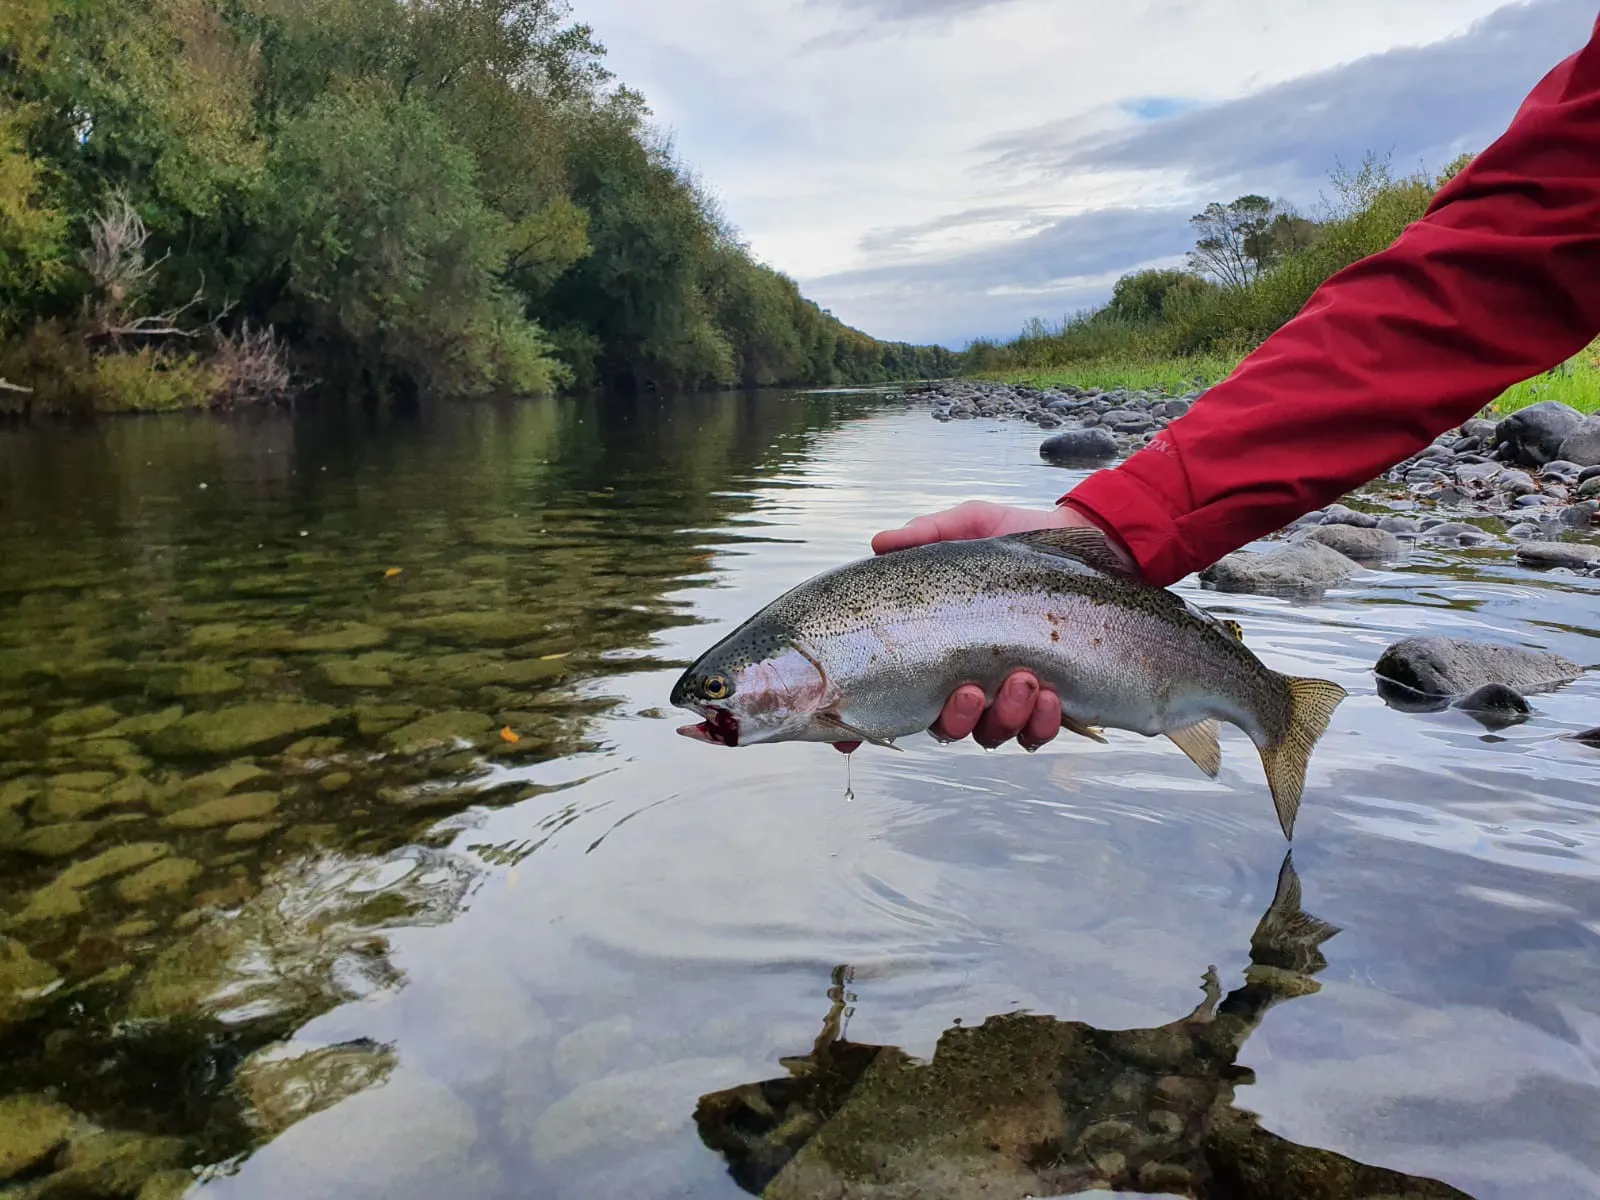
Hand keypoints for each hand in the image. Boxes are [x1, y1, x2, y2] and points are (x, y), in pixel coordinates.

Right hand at [833, 500, 1136, 753]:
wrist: (1091, 543)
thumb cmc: (1020, 540)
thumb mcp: (971, 526)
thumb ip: (926, 534)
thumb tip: (879, 542)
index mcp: (935, 648)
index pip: (895, 694)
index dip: (873, 717)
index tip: (859, 729)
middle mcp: (965, 681)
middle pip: (943, 727)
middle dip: (955, 717)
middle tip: (971, 689)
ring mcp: (1007, 696)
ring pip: (991, 733)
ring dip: (1003, 716)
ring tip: (1024, 680)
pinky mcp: (1051, 701)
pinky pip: (1038, 733)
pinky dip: (1041, 722)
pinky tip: (1050, 694)